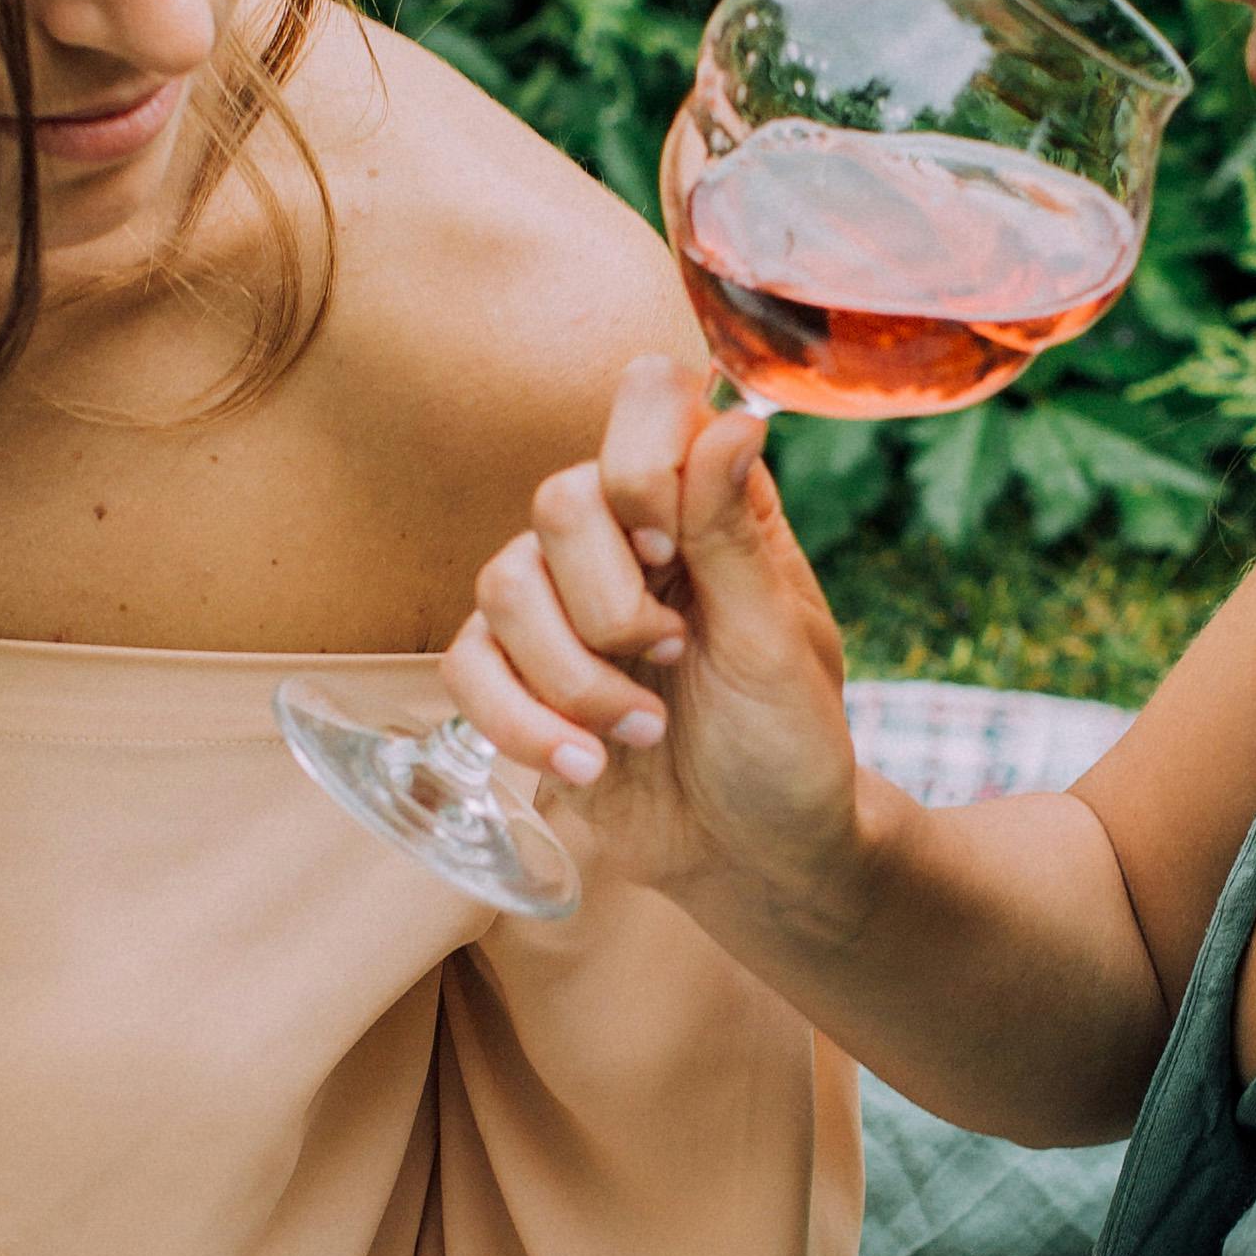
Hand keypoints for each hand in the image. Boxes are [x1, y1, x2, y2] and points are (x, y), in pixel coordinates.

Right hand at [444, 351, 861, 916]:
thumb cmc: (788, 742)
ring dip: (576, 676)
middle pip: (559, 500)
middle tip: (675, 656)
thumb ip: (733, 532)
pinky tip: (587, 761)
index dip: (642, 466)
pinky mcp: (516, 680)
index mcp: (704, 502)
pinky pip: (467, 667)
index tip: (674, 549)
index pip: (647, 400)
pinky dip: (521, 721)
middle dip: (612, 602)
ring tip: (646, 731)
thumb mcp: (777, 641)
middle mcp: (624, 537)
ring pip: (503, 582)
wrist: (755, 856)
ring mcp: (561, 607)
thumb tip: (733, 417)